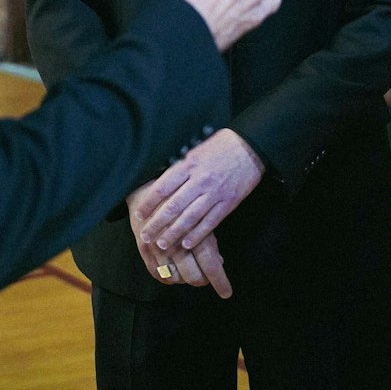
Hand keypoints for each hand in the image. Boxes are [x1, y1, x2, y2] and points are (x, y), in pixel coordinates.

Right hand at [128, 184, 232, 298]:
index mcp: (193, 233)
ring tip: (191, 269)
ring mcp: (157, 248)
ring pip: (175, 278)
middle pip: (193, 276)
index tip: (226, 293)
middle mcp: (174, 243)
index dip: (220, 281)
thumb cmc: (178, 198)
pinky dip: (168, 278)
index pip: (210, 266)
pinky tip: (175, 271)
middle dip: (203, 280)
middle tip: (207, 277)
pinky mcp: (143, 249)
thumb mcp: (200, 214)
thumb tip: (219, 262)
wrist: (145, 185)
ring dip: (185, 278)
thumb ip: (209, 239)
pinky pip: (157, 274)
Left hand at [136, 129, 263, 251]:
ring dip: (174, 233)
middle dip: (157, 224)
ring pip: (190, 218)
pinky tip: (187, 243)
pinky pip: (210, 222)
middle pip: (173, 207)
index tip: (139, 213)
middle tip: (145, 235)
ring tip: (162, 244)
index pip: (162, 188)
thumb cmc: (221, 145)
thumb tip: (158, 178)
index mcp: (189, 165)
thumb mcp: (195, 148)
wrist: (251, 146)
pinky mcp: (228, 202)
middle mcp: (200, 180)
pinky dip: (197, 235)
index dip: (149, 203)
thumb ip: (180, 165)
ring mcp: (214, 193)